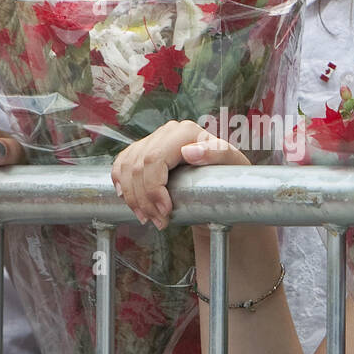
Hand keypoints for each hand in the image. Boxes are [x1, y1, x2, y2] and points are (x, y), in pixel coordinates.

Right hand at [111, 121, 249, 230]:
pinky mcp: (143, 151)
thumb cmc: (229, 173)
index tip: (165, 211)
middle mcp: (166, 132)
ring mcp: (153, 140)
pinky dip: (121, 184)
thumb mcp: (232, 164)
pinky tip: (127, 199)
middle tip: (158, 221)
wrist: (220, 183)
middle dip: (144, 199)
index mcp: (185, 132)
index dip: (153, 188)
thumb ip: (217, 154)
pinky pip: (121, 165)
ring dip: (133, 198)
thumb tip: (190, 152)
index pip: (154, 159)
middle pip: (138, 166)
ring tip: (147, 218)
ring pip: (127, 168)